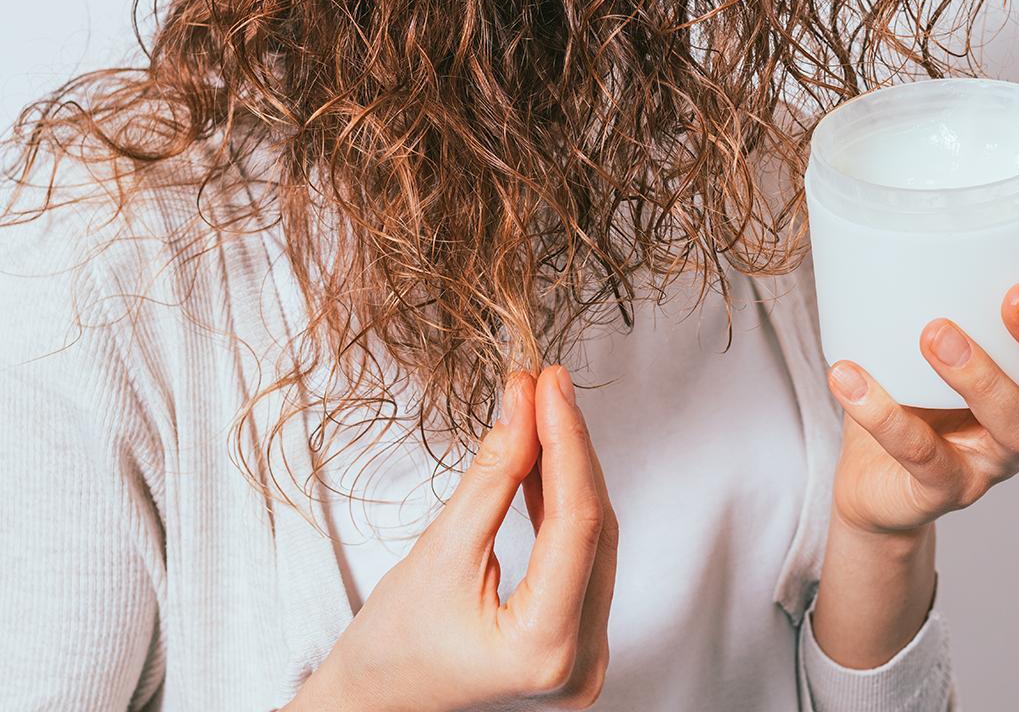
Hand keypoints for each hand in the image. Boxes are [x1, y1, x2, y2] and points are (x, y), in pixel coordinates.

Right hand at [286, 366, 617, 711]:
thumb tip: (524, 406)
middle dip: (570, 451)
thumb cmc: (390, 650)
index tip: (549, 387)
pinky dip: (563, 510)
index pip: (578, 524)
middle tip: (544, 388)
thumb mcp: (438, 553)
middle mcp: (582, 665)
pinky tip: (545, 463)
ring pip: (595, 543)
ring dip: (570, 475)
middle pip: (595, 531)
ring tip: (542, 413)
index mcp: (545, 650)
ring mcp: (586, 661)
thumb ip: (492, 477)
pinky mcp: (578, 645)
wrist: (374, 706)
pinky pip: (583, 561)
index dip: (566, 443)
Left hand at [826, 276, 1018, 534]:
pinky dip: (883, 414)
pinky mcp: (938, 488)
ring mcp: (990, 462)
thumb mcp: (937, 341)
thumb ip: (944, 293)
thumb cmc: (913, 399)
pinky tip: (848, 377)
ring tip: (935, 333)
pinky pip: (921, 456)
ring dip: (981, 375)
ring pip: (1017, 428)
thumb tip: (908, 211)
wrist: (872, 483)